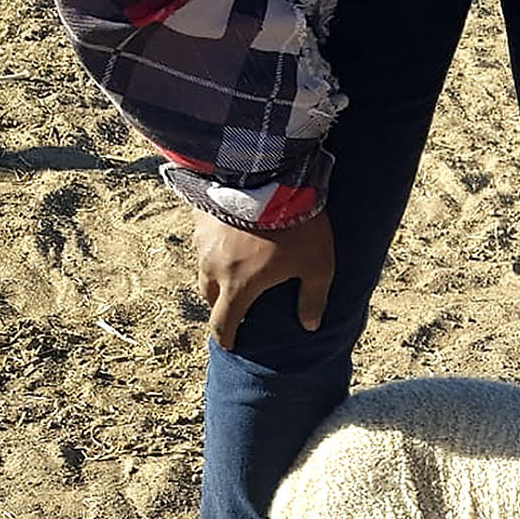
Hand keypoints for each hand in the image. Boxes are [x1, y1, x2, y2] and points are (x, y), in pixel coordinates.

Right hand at [192, 209, 334, 350]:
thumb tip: (310, 326)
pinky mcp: (201, 217)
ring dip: (217, 273)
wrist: (268, 173)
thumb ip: (313, 298)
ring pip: (205, 267)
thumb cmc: (297, 225)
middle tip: (236, 305)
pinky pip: (205, 240)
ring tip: (235, 268)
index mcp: (239, 286)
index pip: (223, 323)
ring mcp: (203, 241)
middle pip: (210, 296)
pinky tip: (231, 236)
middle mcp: (213, 268)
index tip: (230, 344)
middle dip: (221, 305)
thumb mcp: (317, 264)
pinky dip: (216, 245)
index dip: (226, 338)